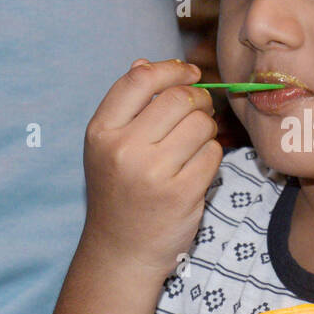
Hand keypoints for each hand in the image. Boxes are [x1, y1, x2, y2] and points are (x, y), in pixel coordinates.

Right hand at [81, 58, 221, 273]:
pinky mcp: (181, 194)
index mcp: (101, 131)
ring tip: (194, 145)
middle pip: (179, 98)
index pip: (141, 79)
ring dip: (207, 130)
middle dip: (198, 100)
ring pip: (202, 125)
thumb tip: (146, 63)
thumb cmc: (119, 191)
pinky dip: (211, 157)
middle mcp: (123, 149)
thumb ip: (126, 106)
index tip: (189, 73)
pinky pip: (213, 155)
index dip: (172, 69)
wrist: (121, 251)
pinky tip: (195, 170)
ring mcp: (153, 173)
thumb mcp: (107, 147)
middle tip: (199, 112)